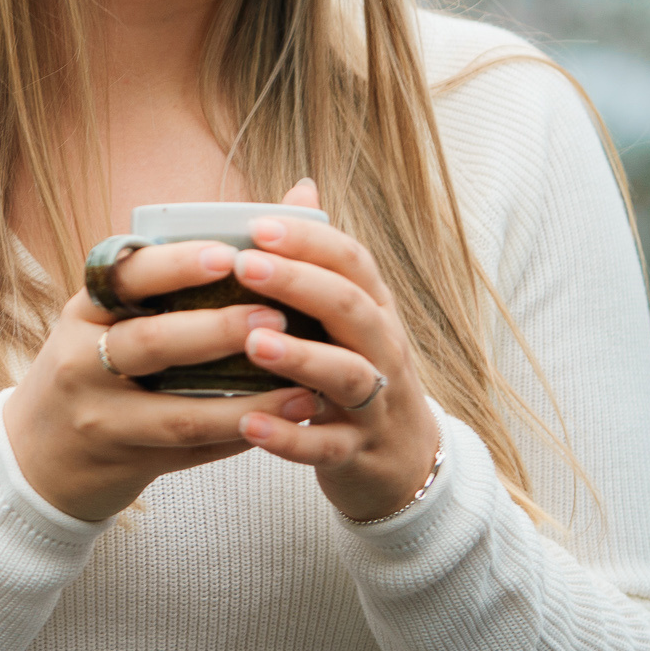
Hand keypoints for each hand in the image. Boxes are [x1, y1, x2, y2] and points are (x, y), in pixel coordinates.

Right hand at [4, 238, 318, 521]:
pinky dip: (238, 437)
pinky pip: (191, 452)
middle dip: (218, 330)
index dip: (177, 265)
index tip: (230, 254)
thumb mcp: (107, 318)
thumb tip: (283, 198)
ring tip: (304, 389)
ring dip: (246, 401)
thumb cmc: (93, 364)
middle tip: (277, 315)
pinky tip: (281, 425)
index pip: (126, 278)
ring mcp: (100, 418)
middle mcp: (81, 362)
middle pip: (152, 342)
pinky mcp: (124, 463)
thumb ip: (173, 275)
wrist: (37, 457)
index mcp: (84, 312)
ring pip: (178, 412)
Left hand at [229, 179, 439, 521]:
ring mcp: (375, 404)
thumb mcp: (348, 317)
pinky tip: (249, 424)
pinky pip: (326, 446)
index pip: (353, 262)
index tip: (258, 224)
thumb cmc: (357, 373)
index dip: (309, 239)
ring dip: (300, 357)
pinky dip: (290, 436)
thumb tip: (300, 185)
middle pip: (352, 308)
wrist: (405, 465)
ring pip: (347, 375)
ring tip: (252, 342)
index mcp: (375, 311)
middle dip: (300, 283)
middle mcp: (383, 351)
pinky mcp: (357, 454)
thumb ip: (321, 258)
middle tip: (244, 265)